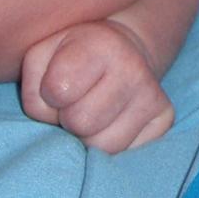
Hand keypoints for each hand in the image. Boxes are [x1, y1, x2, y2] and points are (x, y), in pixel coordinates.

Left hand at [20, 21, 174, 152]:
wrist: (124, 50)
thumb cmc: (73, 56)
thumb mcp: (43, 53)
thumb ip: (33, 85)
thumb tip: (55, 123)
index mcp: (101, 44)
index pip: (57, 91)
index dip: (48, 94)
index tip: (58, 82)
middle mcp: (134, 67)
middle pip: (80, 123)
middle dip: (69, 118)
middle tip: (77, 100)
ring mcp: (154, 95)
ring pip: (103, 146)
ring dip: (89, 135)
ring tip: (94, 110)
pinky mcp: (165, 119)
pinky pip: (124, 153)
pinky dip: (111, 142)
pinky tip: (113, 119)